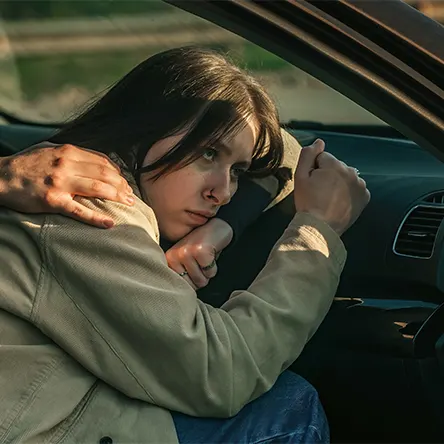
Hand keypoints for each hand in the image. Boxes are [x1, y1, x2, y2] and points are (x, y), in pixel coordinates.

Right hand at [0, 142, 133, 227]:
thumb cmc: (27, 164)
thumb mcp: (51, 150)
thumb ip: (73, 154)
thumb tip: (97, 161)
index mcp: (68, 152)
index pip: (103, 162)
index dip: (118, 173)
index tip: (125, 183)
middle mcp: (67, 164)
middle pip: (105, 174)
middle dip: (122, 186)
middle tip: (131, 196)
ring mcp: (60, 183)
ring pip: (98, 189)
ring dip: (117, 197)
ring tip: (128, 204)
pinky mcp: (52, 201)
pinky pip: (79, 211)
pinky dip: (96, 218)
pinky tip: (109, 223)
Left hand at [165, 218, 232, 288]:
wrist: (216, 226)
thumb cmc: (202, 246)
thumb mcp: (187, 260)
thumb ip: (182, 275)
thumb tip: (182, 297)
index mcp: (169, 259)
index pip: (180, 286)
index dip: (192, 281)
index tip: (194, 269)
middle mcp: (174, 256)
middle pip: (192, 286)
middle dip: (201, 277)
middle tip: (201, 262)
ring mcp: (186, 252)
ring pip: (202, 280)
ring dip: (208, 270)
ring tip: (205, 257)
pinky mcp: (199, 251)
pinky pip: (210, 272)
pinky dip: (214, 266)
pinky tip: (211, 253)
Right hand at [294, 139, 369, 234]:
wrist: (319, 227)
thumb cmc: (308, 203)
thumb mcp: (300, 177)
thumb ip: (308, 155)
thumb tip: (319, 142)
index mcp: (334, 165)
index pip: (322, 158)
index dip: (314, 170)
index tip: (312, 183)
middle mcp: (350, 172)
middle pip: (336, 166)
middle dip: (328, 175)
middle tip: (319, 192)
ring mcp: (359, 185)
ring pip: (346, 176)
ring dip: (339, 183)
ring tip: (328, 198)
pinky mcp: (364, 197)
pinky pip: (355, 188)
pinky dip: (348, 192)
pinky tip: (338, 202)